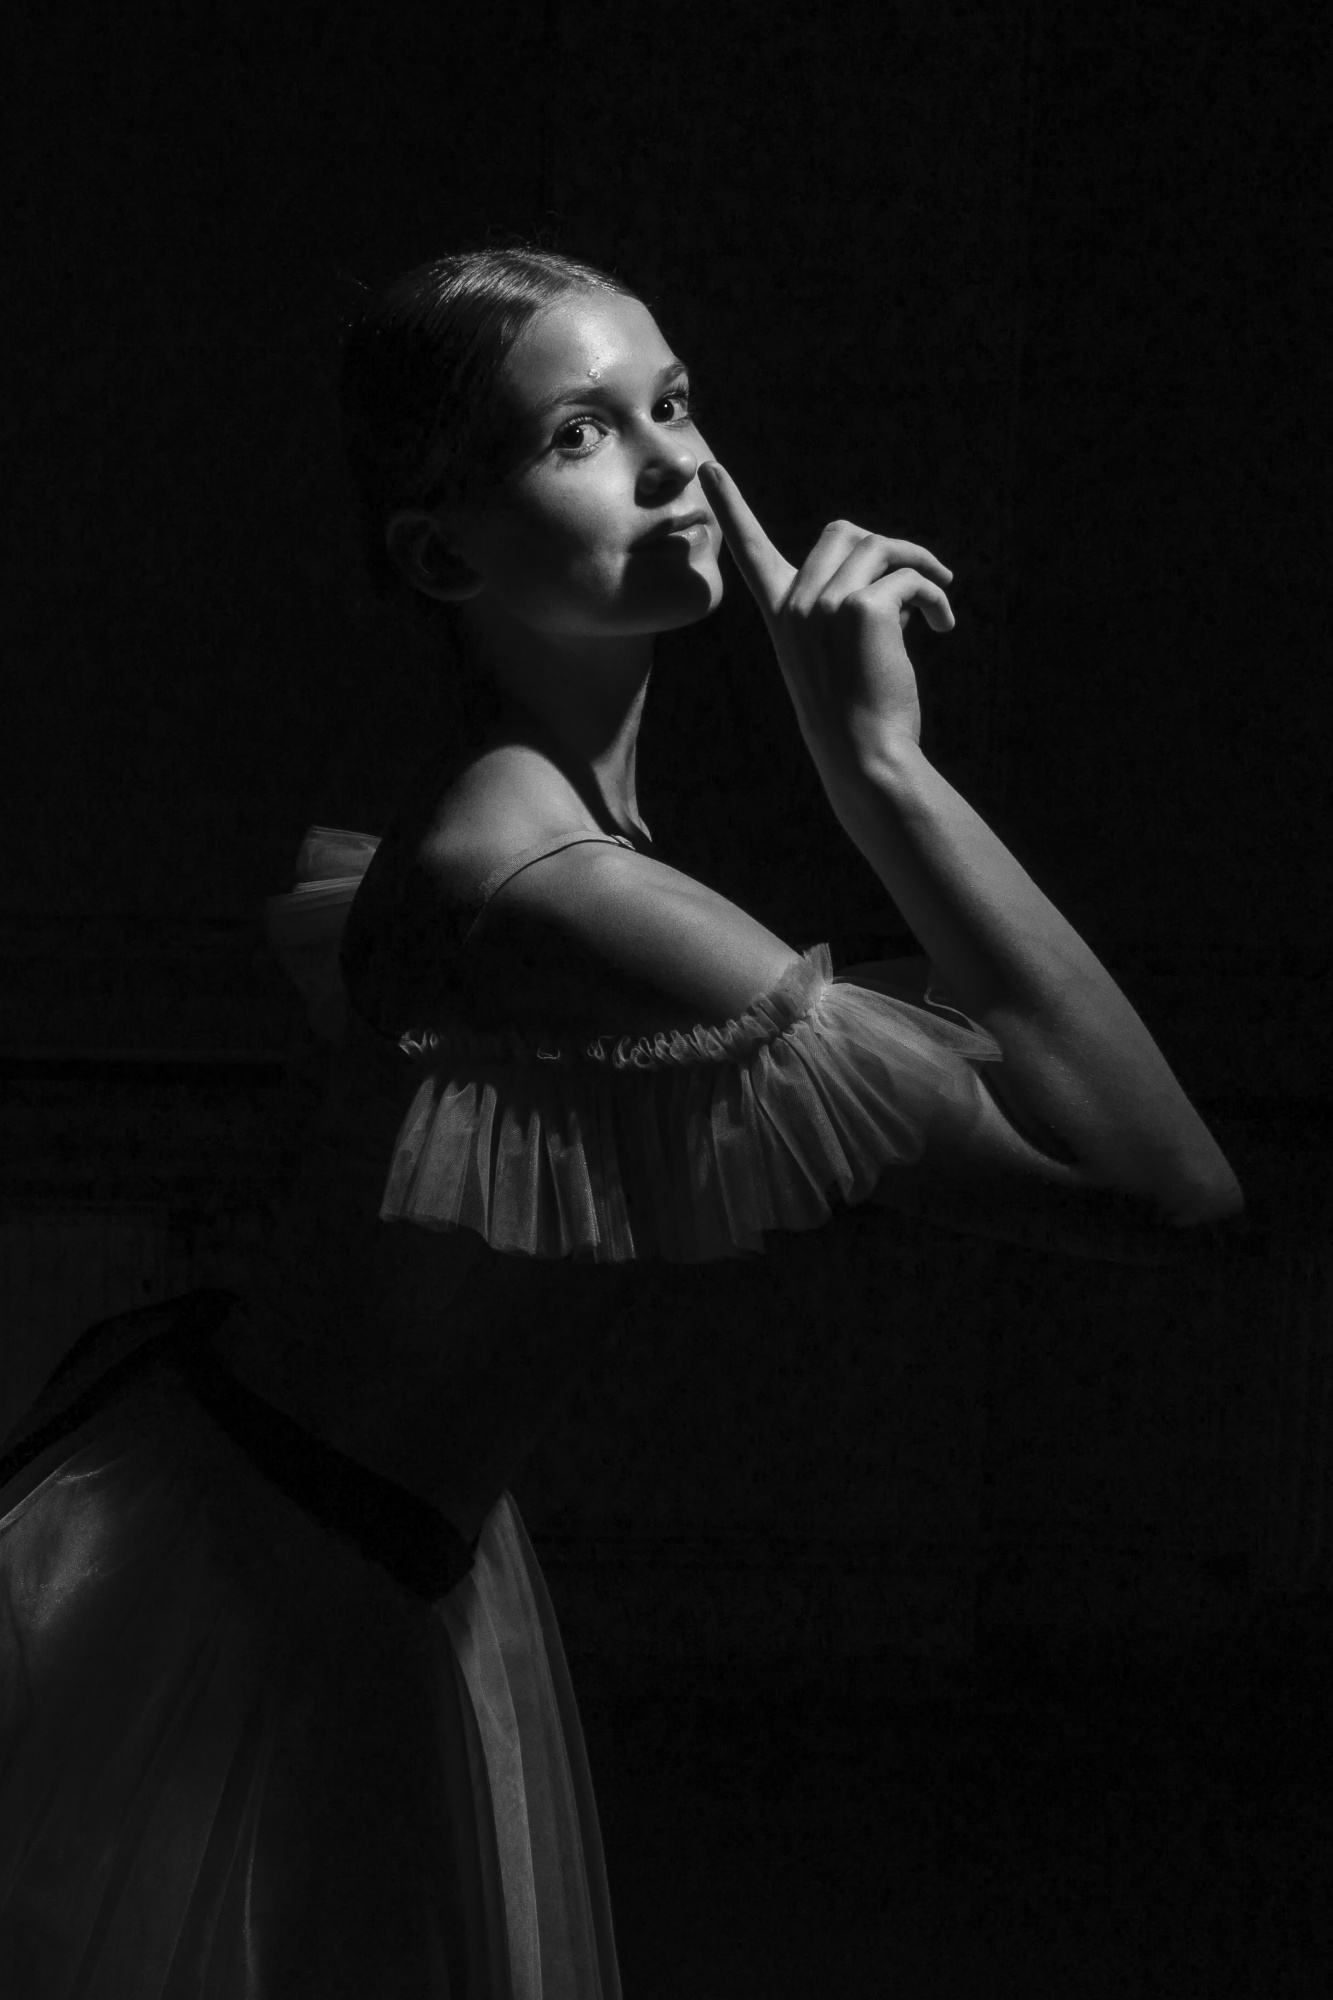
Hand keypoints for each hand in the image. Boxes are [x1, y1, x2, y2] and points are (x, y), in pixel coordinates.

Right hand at [698, 461, 954, 807]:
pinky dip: (936, 596)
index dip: (731, 507)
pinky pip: (911, 578)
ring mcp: (828, 604)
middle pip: (843, 531)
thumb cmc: (855, 715)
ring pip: (882, 547)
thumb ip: (845, 608)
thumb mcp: (834, 655)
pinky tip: (944, 626)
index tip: (708, 467)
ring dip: (921, 566)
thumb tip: (895, 575)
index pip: (750, 551)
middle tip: (919, 580)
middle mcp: (797, 604)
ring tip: (940, 601)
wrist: (865, 756)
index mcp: (781, 615)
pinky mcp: (866, 609)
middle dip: (887, 547)